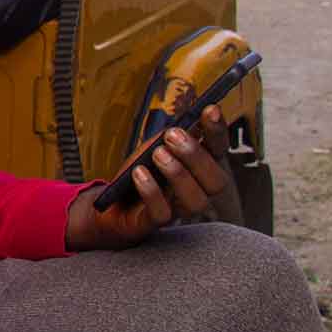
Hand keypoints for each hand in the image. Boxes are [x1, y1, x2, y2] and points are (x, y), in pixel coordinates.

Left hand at [65, 104, 231, 250]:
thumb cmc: (140, 171)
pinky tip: (139, 173)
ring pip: (196, 200)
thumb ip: (172, 137)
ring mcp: (178, 209)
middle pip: (216, 181)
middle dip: (196, 156)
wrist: (112, 202)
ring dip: (178, 174)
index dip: (218, 131)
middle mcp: (197, 190)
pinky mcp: (155, 221)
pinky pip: (162, 213)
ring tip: (157, 154)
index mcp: (199, 167)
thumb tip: (188, 121)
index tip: (209, 110)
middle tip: (172, 136)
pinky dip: (151, 191)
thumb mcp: (154, 146)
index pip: (219, 150)